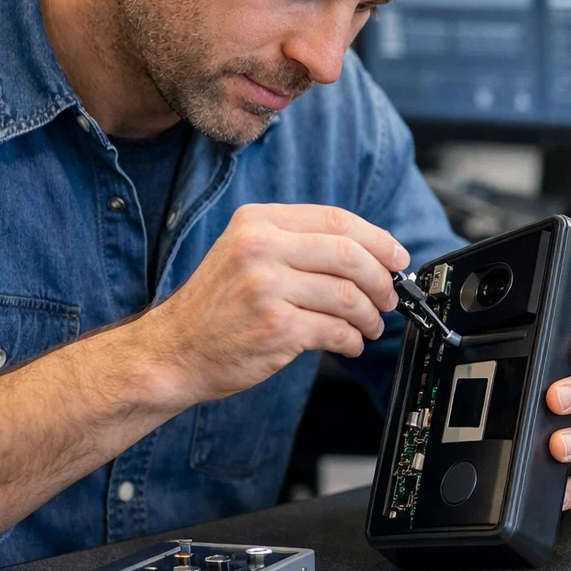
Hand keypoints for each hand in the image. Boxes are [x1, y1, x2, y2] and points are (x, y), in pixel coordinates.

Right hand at [143, 203, 407, 407]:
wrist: (172, 351)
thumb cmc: (216, 307)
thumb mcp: (246, 254)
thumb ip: (298, 245)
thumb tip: (369, 254)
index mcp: (257, 222)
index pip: (336, 220)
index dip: (377, 240)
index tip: (397, 257)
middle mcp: (260, 249)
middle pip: (349, 254)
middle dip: (381, 279)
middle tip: (389, 297)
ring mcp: (266, 288)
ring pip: (347, 295)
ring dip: (370, 315)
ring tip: (370, 326)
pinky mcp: (275, 328)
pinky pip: (335, 330)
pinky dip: (353, 339)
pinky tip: (351, 343)